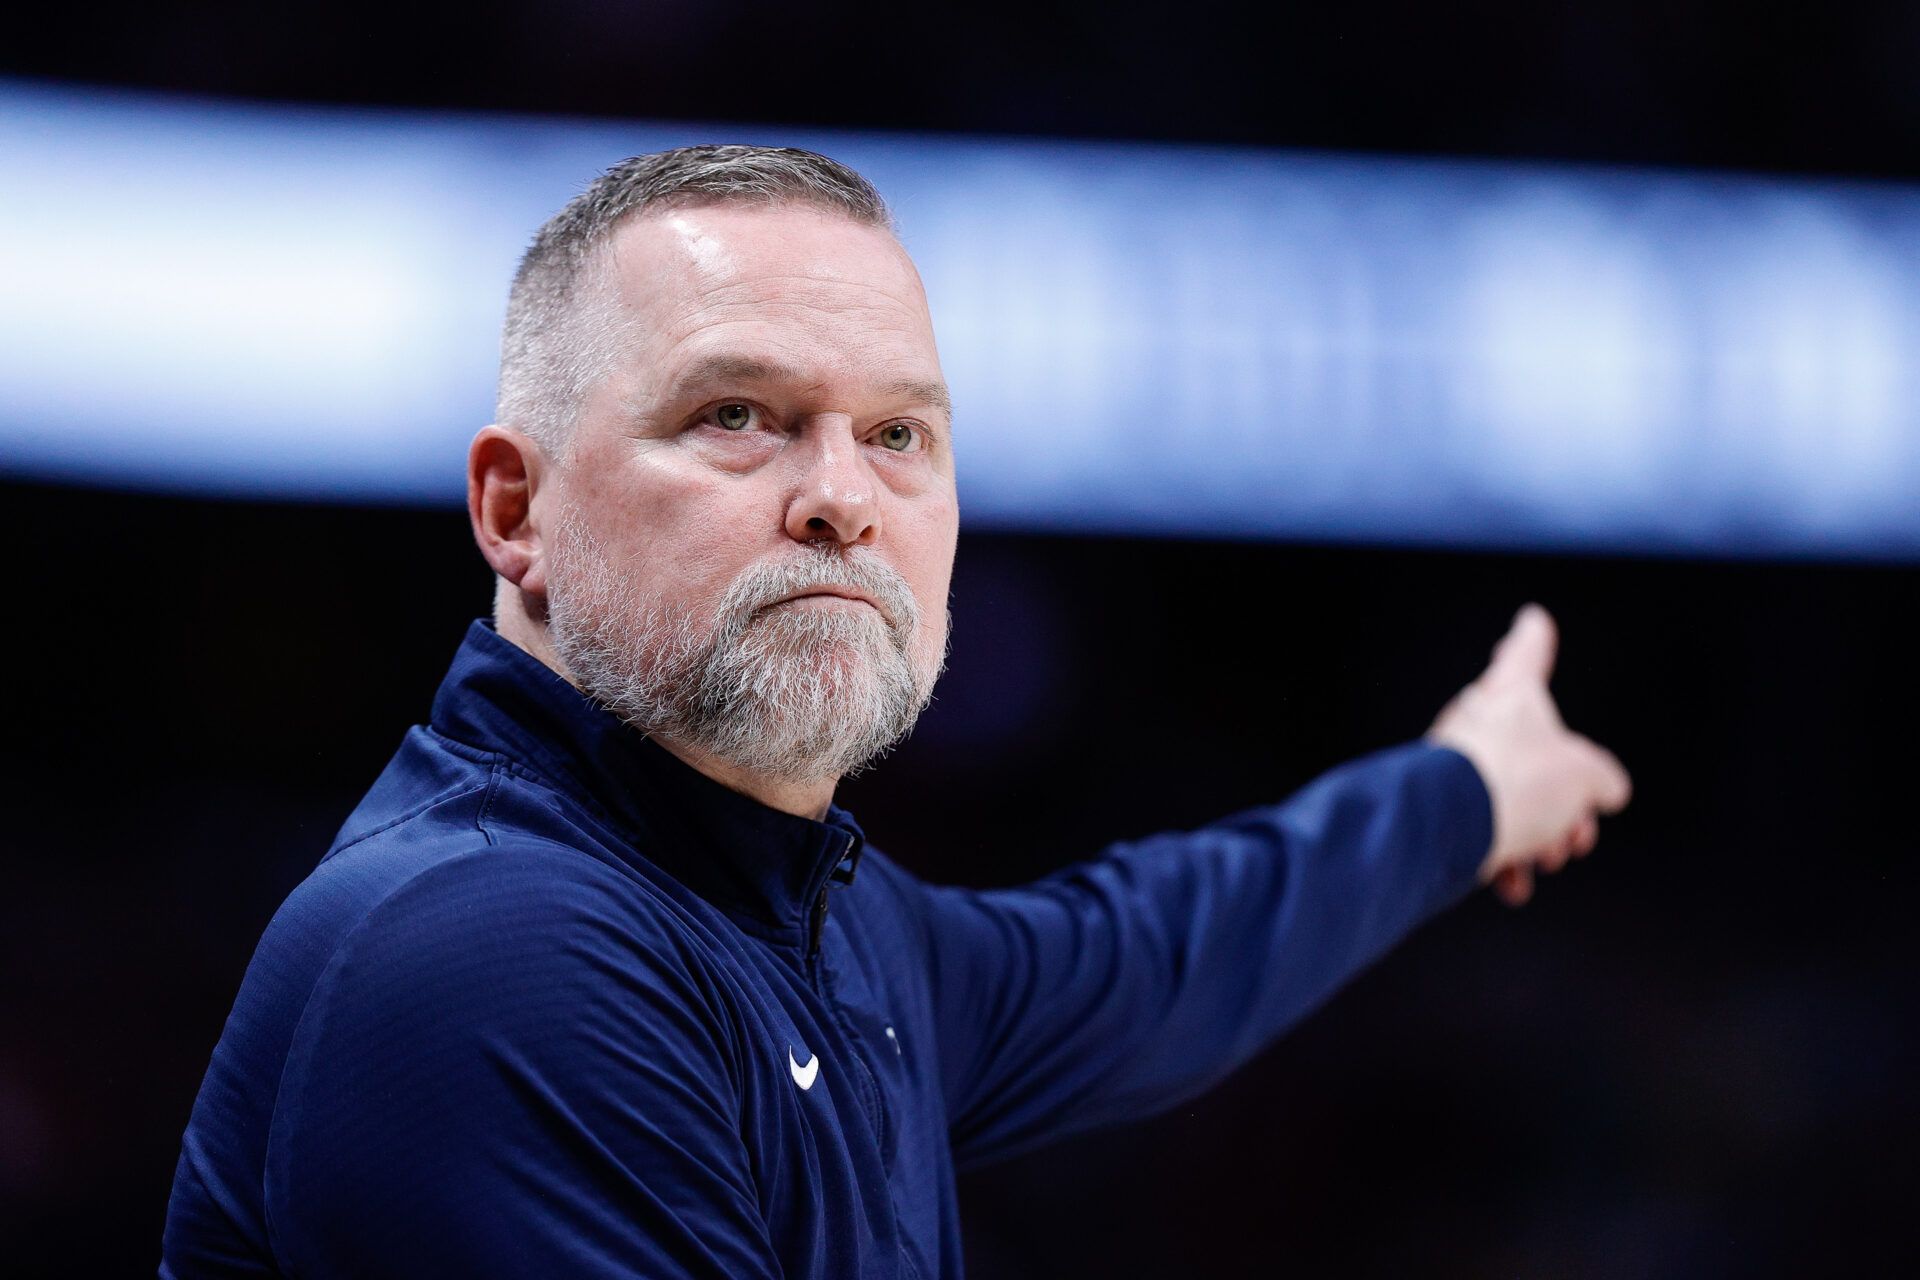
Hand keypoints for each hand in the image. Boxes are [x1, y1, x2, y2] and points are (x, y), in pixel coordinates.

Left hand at [1427, 604, 1631, 906]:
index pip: (1527, 654)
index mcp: (1511, 695)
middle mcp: (1476, 722)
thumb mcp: (1587, 777)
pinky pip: (1481, 828)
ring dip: (1539, 836)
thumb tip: (1605, 789)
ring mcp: (1453, 764)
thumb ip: (1601, 779)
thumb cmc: (1514, 785)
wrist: (1452, 827)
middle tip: (1576, 831)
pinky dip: (1503, 856)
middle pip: (1534, 754)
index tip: (1532, 621)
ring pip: (1511, 799)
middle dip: (1563, 801)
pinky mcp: (1438, 806)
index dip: (1533, 638)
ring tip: (1549, 857)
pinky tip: (1514, 881)